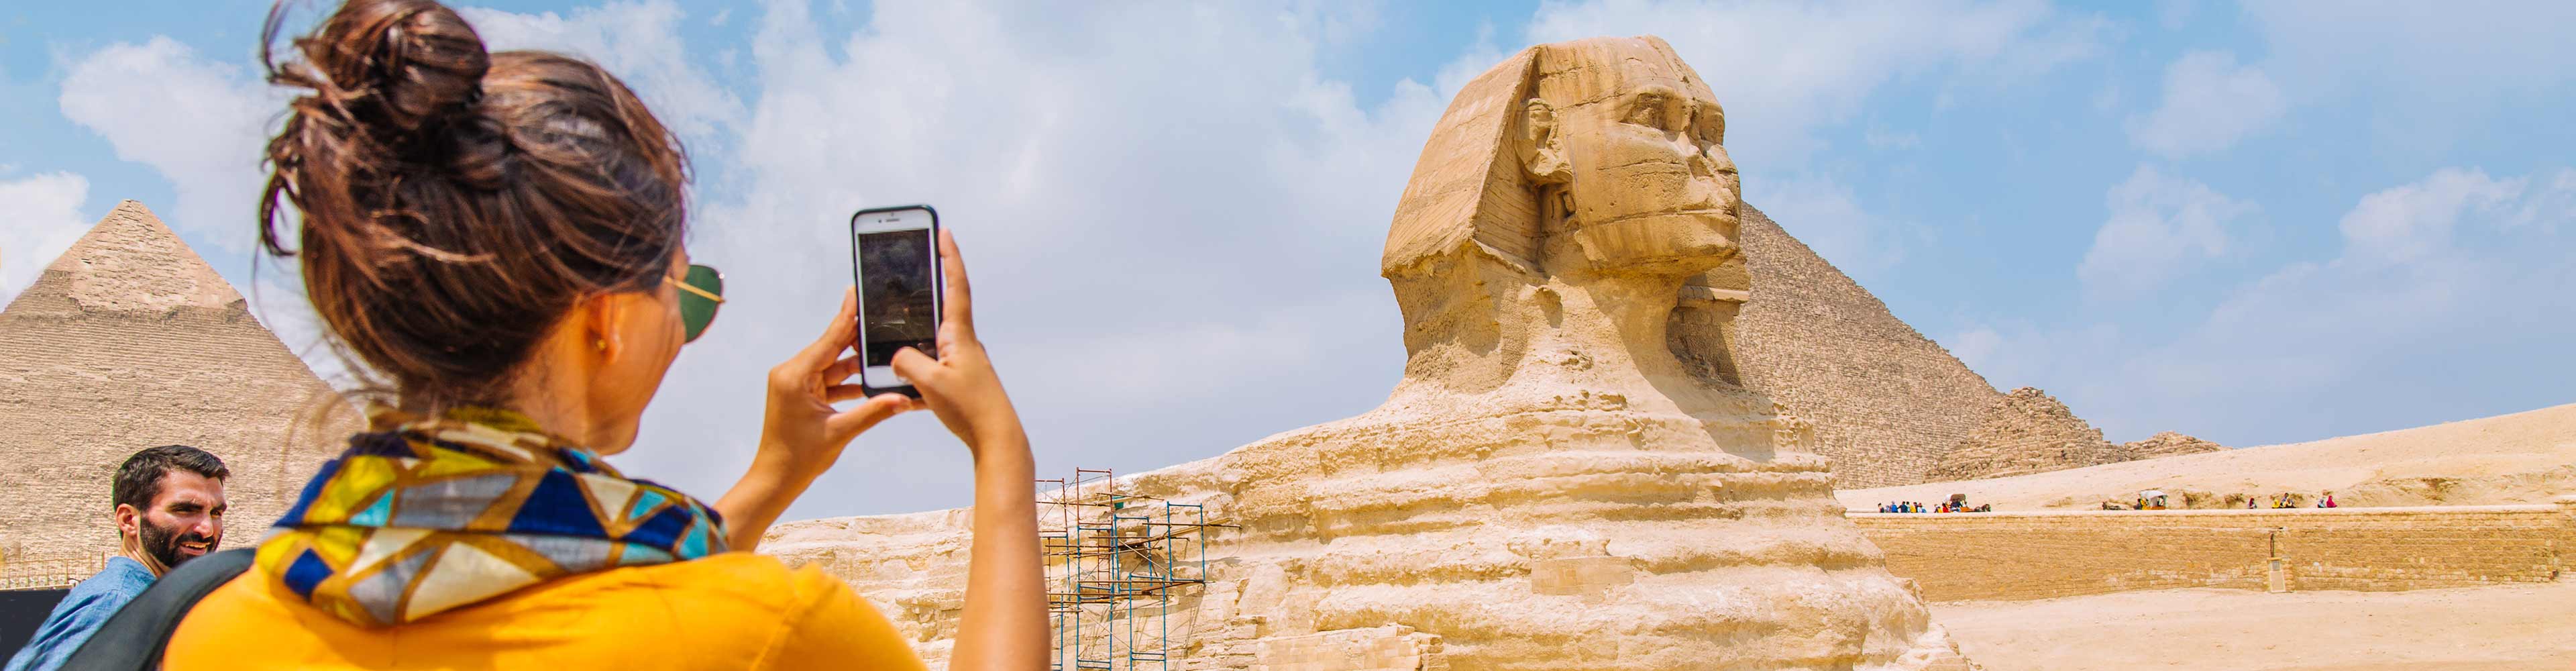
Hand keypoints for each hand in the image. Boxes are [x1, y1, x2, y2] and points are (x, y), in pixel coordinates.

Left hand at [757, 287, 916, 482]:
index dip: (846, 316)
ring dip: (857, 363)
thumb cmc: (798, 458)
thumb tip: (904, 398)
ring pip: (834, 364)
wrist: (776, 479)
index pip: (829, 339)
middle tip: (882, 319)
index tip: (857, 292)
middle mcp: (792, 373)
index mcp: (795, 376)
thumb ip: (874, 412)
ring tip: (885, 350)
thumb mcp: (840, 432)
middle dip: (858, 337)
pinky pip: (831, 379)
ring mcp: (797, 383)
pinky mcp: (803, 394)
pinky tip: (873, 378)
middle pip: (832, 348)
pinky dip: (850, 381)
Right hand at [888, 228, 1024, 454]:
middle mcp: (963, 342)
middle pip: (941, 306)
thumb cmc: (970, 409)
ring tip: (894, 332)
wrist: (997, 438)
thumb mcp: (929, 383)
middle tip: (910, 267)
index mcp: (959, 334)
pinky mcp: (959, 378)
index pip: (955, 285)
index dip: (949, 257)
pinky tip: (903, 381)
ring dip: (914, 335)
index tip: (943, 231)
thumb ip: (906, 362)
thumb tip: (898, 356)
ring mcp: (962, 360)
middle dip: (924, 289)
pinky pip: (932, 363)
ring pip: (932, 338)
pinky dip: (916, 366)